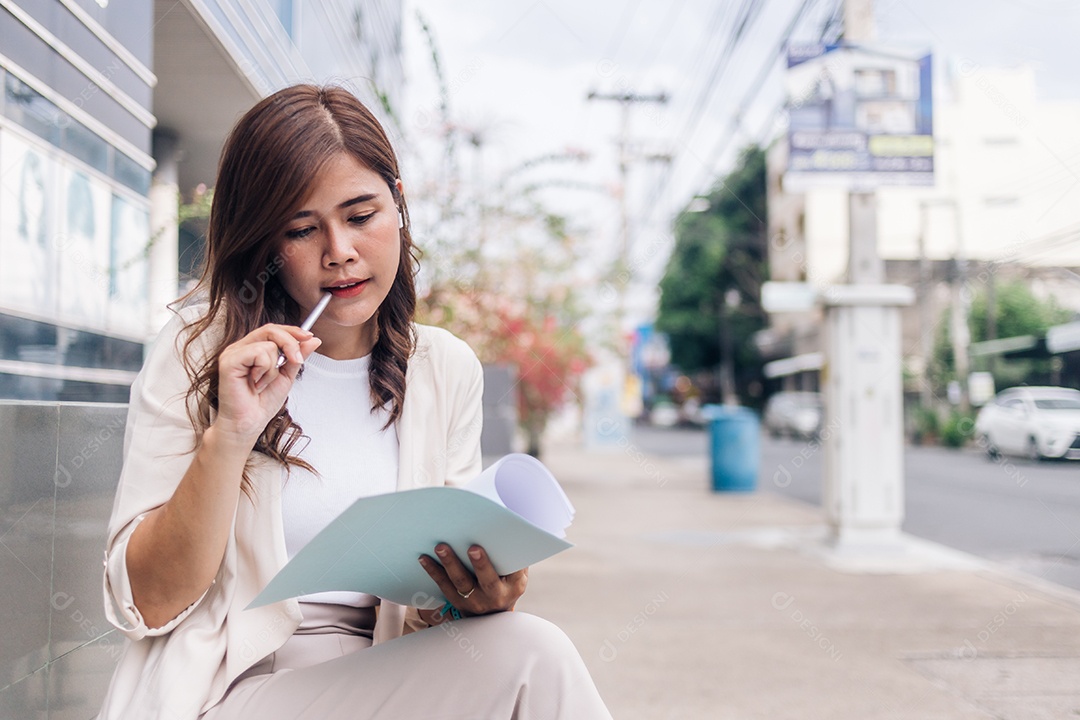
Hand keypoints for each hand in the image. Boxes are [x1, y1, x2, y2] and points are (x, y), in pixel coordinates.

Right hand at [213, 324, 321, 443]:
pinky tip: (256, 383)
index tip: (309, 337)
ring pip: (268, 344)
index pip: (272, 330)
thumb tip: (313, 340)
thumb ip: (297, 356)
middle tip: (297, 361)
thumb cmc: (262, 402)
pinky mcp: (229, 361)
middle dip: (290, 344)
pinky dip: (265, 371)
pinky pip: (258, 353)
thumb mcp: (287, 376)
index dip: (292, 331)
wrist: (249, 423)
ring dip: (274, 368)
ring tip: (263, 383)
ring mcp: (233, 353)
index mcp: (252, 348)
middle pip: (270, 330)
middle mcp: (241, 348)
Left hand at [418, 544, 527, 618]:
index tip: (498, 549)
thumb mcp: (517, 572)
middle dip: (480, 564)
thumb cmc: (506, 581)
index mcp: (514, 586)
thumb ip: (514, 555)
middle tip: (472, 548)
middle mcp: (495, 597)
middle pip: (487, 581)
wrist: (492, 614)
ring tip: (441, 547)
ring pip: (461, 583)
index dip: (508, 561)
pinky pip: (444, 586)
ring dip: (450, 564)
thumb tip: (505, 528)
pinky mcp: (457, 602)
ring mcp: (475, 602)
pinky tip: (424, 558)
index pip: (514, 573)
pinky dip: (434, 571)